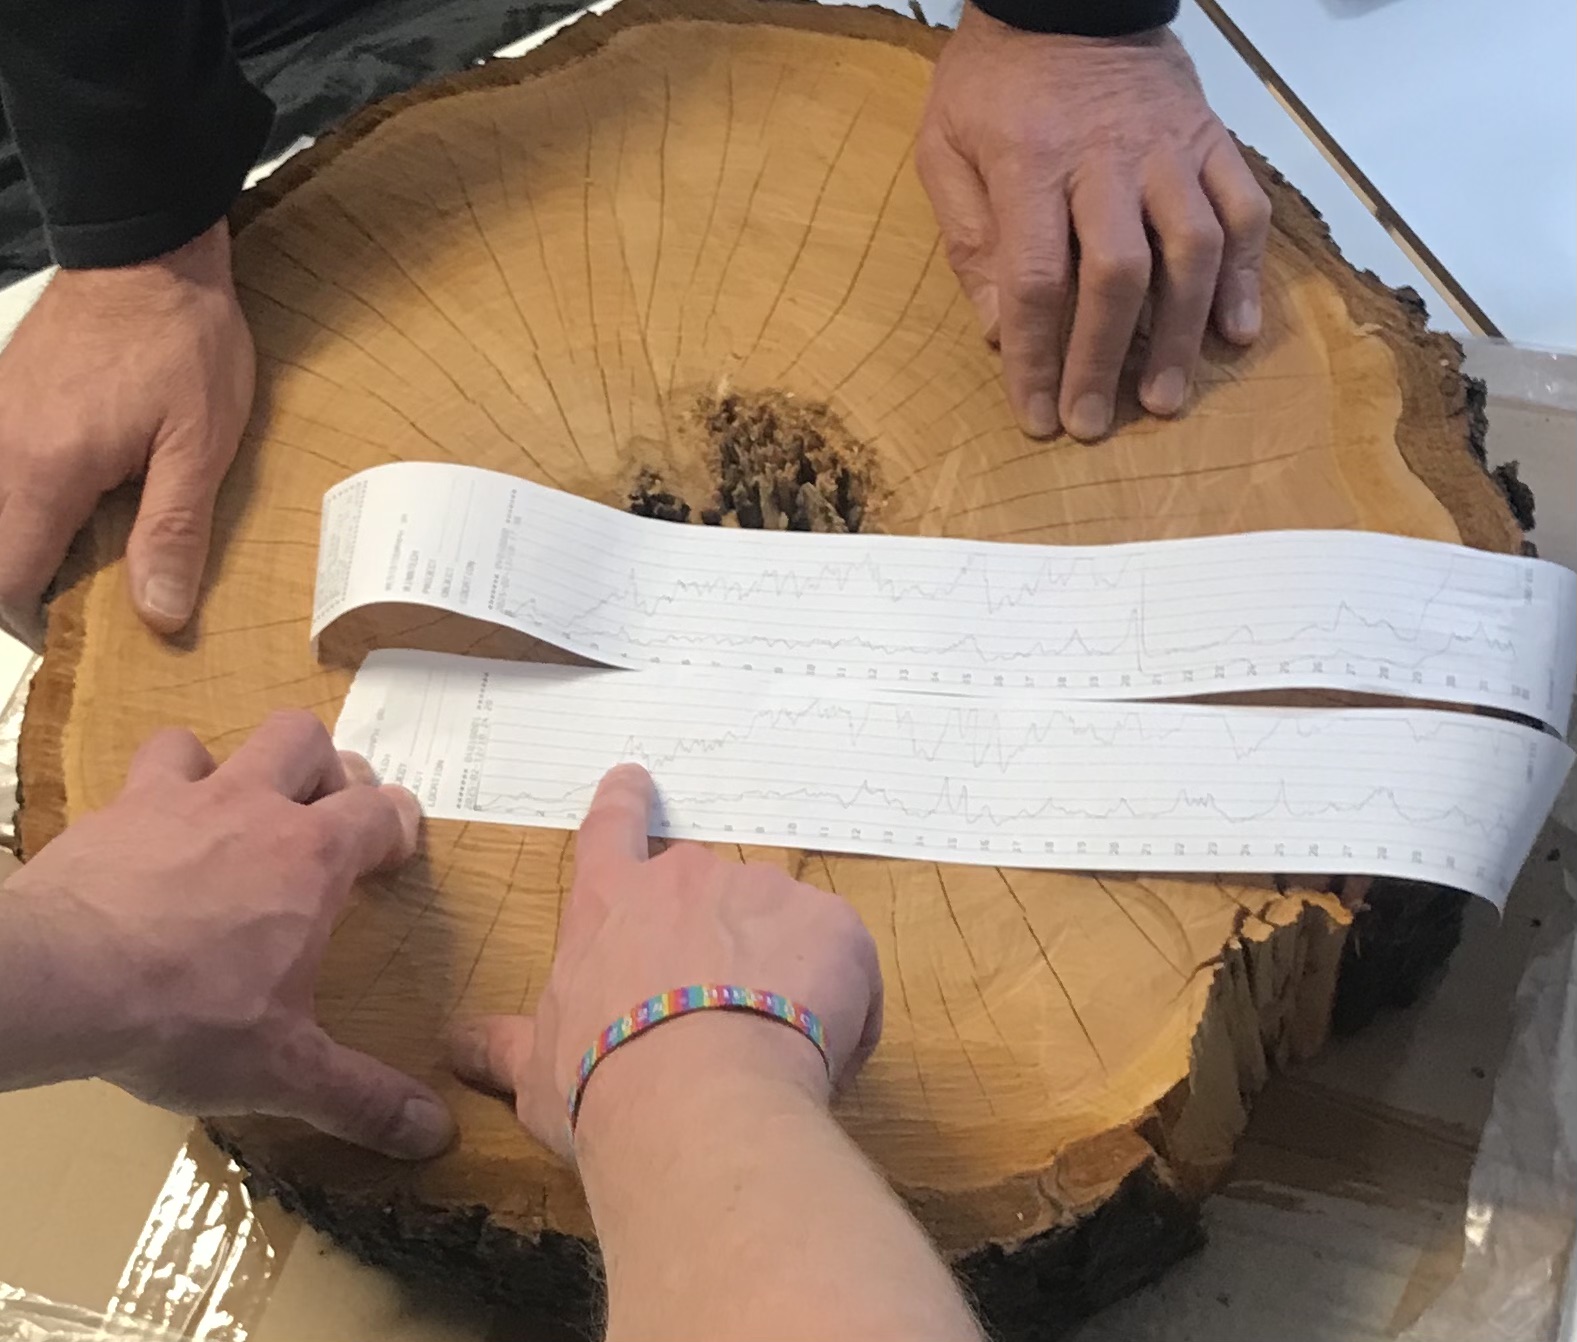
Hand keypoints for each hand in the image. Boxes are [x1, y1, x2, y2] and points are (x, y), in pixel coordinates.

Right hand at [0, 219, 254, 644]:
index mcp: (43, 471)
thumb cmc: (182, 341)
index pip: (6, 580)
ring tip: (97, 551)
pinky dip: (29, 499)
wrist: (150, 249)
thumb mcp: (199, 446)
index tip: (81, 636)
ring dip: (31, 540)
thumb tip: (159, 614)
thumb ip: (172, 532)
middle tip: (97, 600)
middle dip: (32, 585)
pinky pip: (2, 469)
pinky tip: (85, 500)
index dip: (37, 621)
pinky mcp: (5, 398)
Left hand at [0, 711, 454, 1159]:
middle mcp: (252, 809)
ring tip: (232, 815)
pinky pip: (142, 773)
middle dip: (323, 769)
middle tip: (321, 820)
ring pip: (221, 742)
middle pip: (306, 741)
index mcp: (312, 858)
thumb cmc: (185, 1017)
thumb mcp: (285, 1071)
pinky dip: (156, 794)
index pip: (380, 810)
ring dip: (234, 768)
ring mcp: (177, 802)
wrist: (56, 982)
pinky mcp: (111, 815)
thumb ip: (363, 1097)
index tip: (392, 856)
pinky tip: (151, 837)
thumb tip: (436, 1133)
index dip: (395, 826)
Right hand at [447, 764, 883, 1161]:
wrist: (696, 1101)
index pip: (611, 830)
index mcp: (611, 902)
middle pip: (707, 890)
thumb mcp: (536, 1070)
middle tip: (714, 1011)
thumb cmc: (602, 1084)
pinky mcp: (834, 926)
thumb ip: (505, 1046)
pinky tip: (816, 1053)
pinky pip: (842, 961)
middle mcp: (689, 879)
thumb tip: (458, 1044)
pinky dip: (838, 1000)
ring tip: (765, 1047)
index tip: (634, 779)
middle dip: (716, 936)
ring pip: (779, 925)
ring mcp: (766, 892)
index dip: (623, 803)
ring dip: (778, 971)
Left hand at [917, 6, 1271, 439]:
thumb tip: (1001, 332)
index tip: (1036, 415)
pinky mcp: (1211, 139)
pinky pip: (1243, 210)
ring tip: (1164, 399)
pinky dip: (1244, 275)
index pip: (1038, 279)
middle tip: (1094, 423)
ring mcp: (1169, 148)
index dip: (1038, 356)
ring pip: (1190, 248)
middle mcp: (1108, 157)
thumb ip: (969, 239)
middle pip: (1117, 274)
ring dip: (1179, 333)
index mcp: (1030, 162)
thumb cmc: (995, 80)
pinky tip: (1233, 333)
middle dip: (1103, 359)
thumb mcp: (945, 146)